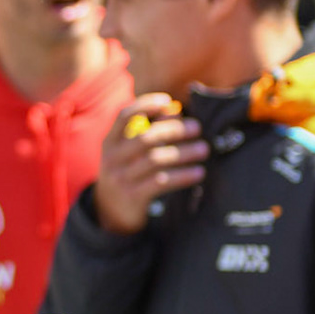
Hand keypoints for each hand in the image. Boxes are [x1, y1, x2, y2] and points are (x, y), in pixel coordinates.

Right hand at [92, 96, 206, 234]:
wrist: (111, 211)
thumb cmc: (128, 172)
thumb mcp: (128, 151)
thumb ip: (148, 131)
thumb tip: (176, 110)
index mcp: (110, 141)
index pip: (124, 116)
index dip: (145, 105)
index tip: (168, 102)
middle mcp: (112, 157)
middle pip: (145, 138)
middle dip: (174, 130)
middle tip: (197, 128)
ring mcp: (121, 178)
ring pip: (156, 160)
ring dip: (183, 153)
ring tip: (204, 150)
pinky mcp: (132, 196)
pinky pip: (161, 182)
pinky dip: (182, 176)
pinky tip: (198, 172)